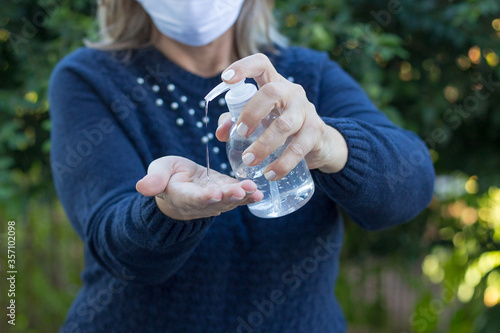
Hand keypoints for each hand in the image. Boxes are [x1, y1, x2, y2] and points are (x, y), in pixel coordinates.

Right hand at [136, 156, 262, 220]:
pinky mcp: (226, 195)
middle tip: (241, 192)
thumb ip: (154, 179)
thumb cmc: (168, 175)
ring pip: (229, 201)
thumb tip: (142, 187)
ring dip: (242, 197)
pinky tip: (260, 193)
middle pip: (215, 202)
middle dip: (228, 197)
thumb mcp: (159, 171)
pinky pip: (238, 198)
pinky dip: (249, 196)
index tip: (213, 194)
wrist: (181, 186)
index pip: (192, 198)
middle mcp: (200, 203)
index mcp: (181, 196)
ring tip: (254, 191)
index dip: (203, 197)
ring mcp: (215, 202)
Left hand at [216, 53, 347, 179]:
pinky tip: (270, 174)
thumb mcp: (259, 120)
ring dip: (264, 144)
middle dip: (252, 113)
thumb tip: (220, 132)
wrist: (319, 143)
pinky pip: (298, 148)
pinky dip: (282, 164)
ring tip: (249, 160)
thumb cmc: (280, 127)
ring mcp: (306, 111)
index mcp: (274, 83)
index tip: (225, 80)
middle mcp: (292, 92)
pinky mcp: (316, 132)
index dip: (243, 67)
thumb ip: (236, 121)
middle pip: (272, 92)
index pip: (261, 64)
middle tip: (240, 133)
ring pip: (284, 124)